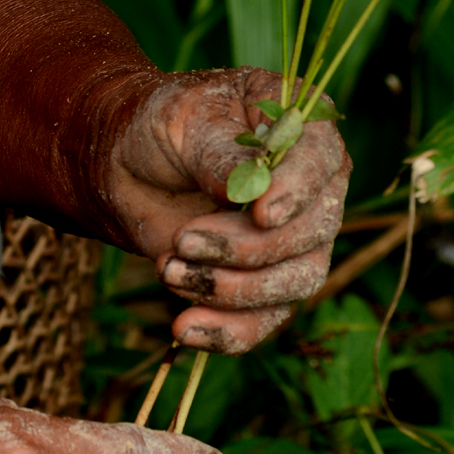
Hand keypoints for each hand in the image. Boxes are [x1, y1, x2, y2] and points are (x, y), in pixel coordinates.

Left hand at [105, 67, 351, 353]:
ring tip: (169, 271)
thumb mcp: (183, 121)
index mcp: (303, 131)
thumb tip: (248, 187)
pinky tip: (184, 329)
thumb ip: (220, 152)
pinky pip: (265, 320)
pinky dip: (228, 332)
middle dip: (247, 248)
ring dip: (231, 288)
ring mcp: (297, 241)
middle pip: (313, 232)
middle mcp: (314, 189)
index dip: (297, 192)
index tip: (262, 214)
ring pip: (295, 282)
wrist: (131, 171)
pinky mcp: (266, 284)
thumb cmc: (164, 129)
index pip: (322, 163)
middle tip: (184, 240)